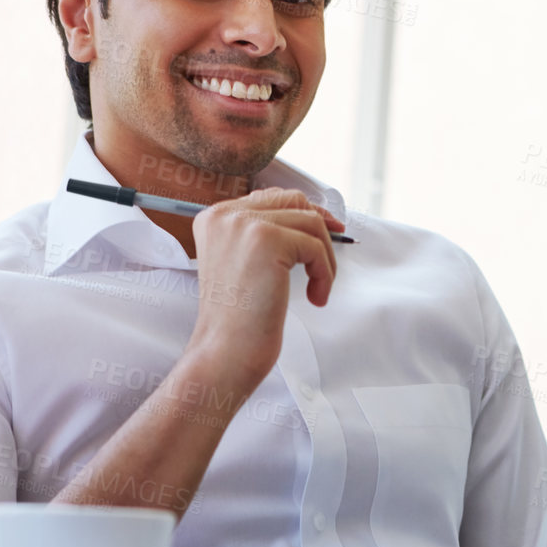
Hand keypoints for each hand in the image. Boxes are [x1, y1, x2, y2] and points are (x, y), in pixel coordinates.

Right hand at [188, 188, 345, 393]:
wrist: (225, 350)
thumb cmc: (238, 316)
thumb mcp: (243, 262)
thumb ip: (263, 233)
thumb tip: (312, 214)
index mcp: (215, 217)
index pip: (271, 197)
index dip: (303, 212)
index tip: (327, 230)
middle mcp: (226, 215)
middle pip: (293, 200)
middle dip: (320, 225)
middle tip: (331, 253)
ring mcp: (244, 224)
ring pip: (310, 222)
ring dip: (323, 257)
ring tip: (318, 287)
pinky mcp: (267, 240)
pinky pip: (315, 247)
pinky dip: (324, 273)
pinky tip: (316, 297)